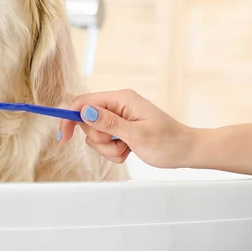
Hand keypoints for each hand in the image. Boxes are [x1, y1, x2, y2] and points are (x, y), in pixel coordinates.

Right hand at [58, 89, 196, 168]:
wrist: (186, 151)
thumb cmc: (168, 142)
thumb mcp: (137, 134)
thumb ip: (109, 123)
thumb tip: (85, 112)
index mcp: (121, 99)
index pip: (84, 102)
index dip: (70, 118)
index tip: (65, 136)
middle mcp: (117, 105)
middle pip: (87, 121)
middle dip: (98, 139)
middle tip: (118, 144)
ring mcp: (118, 118)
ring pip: (95, 134)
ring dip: (107, 148)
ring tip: (127, 149)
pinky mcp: (120, 129)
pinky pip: (104, 142)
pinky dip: (113, 151)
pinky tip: (129, 150)